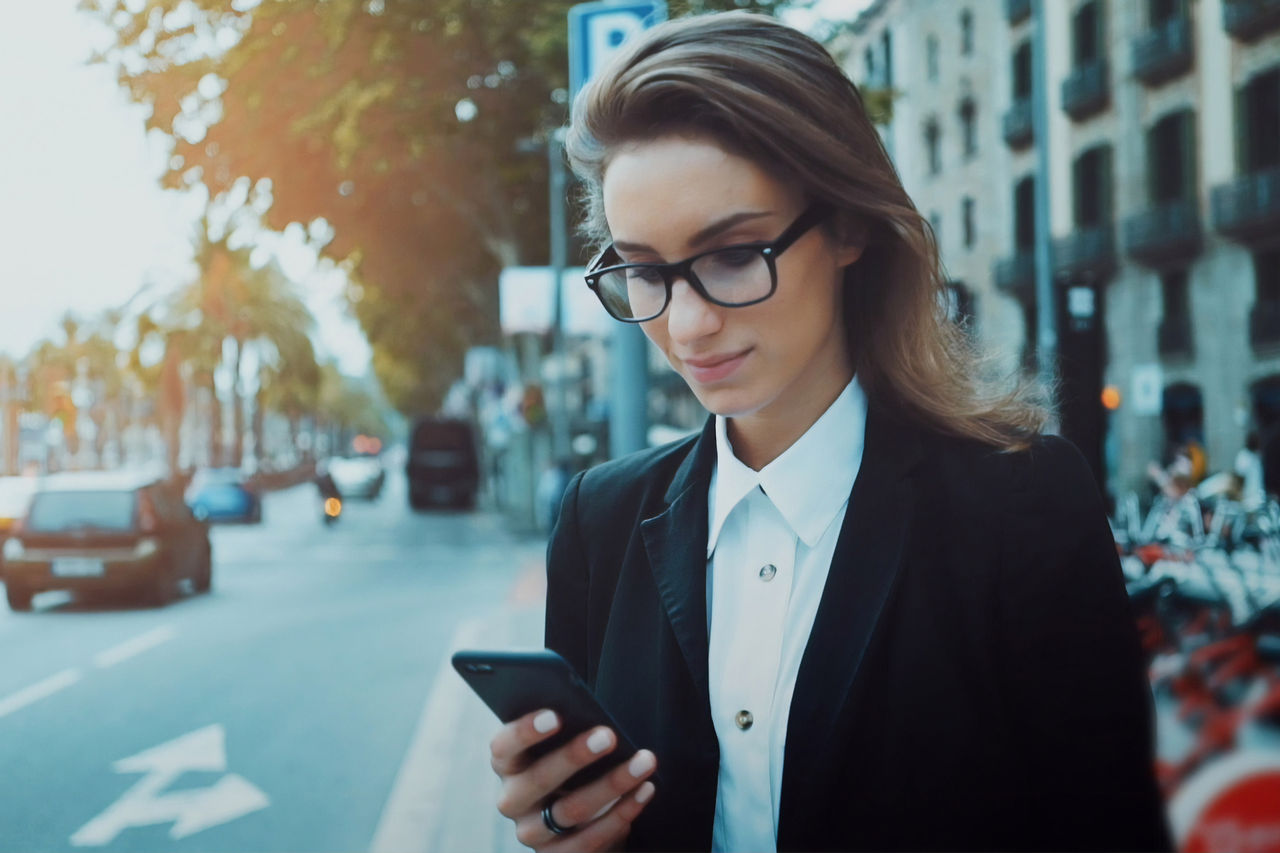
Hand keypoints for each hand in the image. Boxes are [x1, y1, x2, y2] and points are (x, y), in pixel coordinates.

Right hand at [490, 709, 657, 851]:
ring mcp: (532, 832)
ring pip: (571, 811)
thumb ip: (564, 733)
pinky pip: (591, 839)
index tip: (555, 715)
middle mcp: (512, 800)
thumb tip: (593, 721)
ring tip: (643, 762)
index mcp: (507, 764)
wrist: (577, 819)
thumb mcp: (557, 748)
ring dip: (612, 784)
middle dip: (576, 756)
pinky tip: (644, 791)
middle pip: (539, 779)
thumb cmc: (570, 766)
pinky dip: (622, 812)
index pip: (504, 746)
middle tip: (609, 736)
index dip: (526, 731)